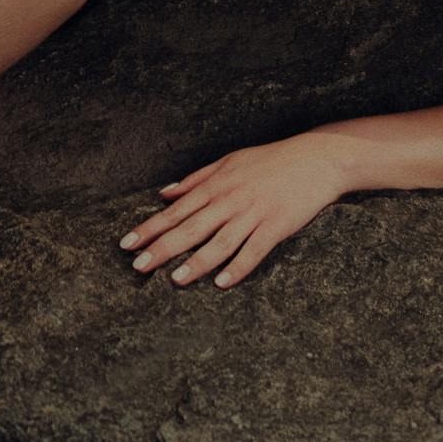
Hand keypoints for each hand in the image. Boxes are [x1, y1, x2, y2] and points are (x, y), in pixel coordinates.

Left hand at [117, 132, 347, 289]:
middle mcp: (230, 200)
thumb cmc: (270, 161)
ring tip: (175, 279)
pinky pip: (255, 250)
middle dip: (162, 248)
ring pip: (220, 242)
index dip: (150, 228)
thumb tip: (165, 194)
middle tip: (138, 266)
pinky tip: (223, 282)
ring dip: (196, 262)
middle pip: (191, 228)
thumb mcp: (229, 162)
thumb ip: (196, 180)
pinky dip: (238, 266)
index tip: (127, 244)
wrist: (315, 159)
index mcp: (216, 185)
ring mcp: (253, 214)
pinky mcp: (276, 226)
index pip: (176, 211)